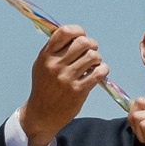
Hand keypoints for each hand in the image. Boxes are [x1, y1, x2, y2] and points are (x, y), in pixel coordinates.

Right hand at [19, 25, 107, 145]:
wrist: (42, 114)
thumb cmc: (44, 86)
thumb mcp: (41, 65)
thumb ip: (54, 49)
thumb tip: (74, 34)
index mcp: (46, 56)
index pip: (65, 32)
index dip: (78, 31)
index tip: (81, 36)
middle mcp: (56, 65)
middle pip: (83, 42)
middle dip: (92, 44)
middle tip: (91, 51)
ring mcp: (67, 78)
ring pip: (93, 56)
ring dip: (97, 58)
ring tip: (94, 64)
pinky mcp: (78, 91)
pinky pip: (99, 72)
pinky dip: (103, 70)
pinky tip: (99, 72)